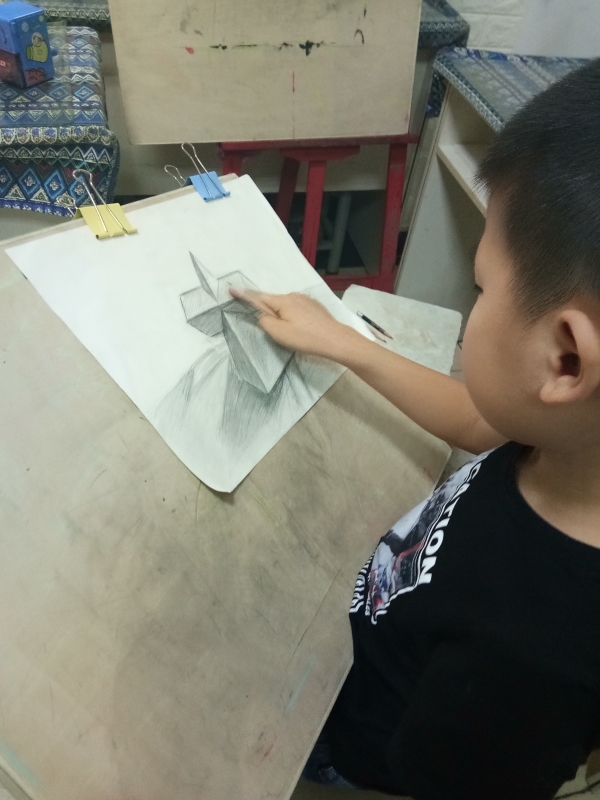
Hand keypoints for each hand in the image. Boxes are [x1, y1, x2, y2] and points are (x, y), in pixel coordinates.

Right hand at [230, 289, 358, 359]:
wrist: (335, 339)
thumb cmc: (306, 338)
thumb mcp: (279, 333)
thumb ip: (265, 322)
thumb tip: (262, 316)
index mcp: (282, 301)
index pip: (258, 297)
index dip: (244, 295)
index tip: (231, 289)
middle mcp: (293, 296)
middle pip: (272, 301)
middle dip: (267, 311)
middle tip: (272, 328)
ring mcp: (305, 300)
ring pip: (285, 306)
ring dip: (281, 315)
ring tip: (290, 332)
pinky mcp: (314, 306)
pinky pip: (296, 308)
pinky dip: (293, 315)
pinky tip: (300, 327)